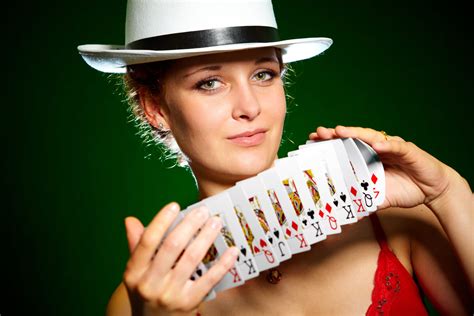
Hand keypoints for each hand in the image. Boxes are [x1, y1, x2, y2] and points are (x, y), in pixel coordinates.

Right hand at [123, 203, 238, 315]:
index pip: (147, 241)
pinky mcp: (189, 302)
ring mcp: (171, 294)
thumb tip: (131, 220)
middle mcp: (150, 283)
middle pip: (172, 247)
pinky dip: (222, 264)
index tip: (174, 206)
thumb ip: (136, 245)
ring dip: (206, 237)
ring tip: (216, 222)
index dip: (161, 221)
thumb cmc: (145, 293)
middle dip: (189, 225)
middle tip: (203, 211)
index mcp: (135, 272)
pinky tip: (231, 250)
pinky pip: (209, 279)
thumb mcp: (135, 273)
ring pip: (192, 259)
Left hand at [309, 126, 462, 209]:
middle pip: (353, 138)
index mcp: (367, 157)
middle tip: (319, 132)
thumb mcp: (376, 197)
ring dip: (355, 134)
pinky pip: (396, 146)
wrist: (432, 191)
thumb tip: (340, 213)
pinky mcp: (408, 151)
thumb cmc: (404, 190)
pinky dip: (386, 145)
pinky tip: (375, 145)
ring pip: (371, 137)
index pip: (344, 148)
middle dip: (335, 134)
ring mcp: (391, 147)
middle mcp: (376, 148)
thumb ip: (360, 200)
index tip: (311, 142)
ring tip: (340, 132)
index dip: (329, 144)